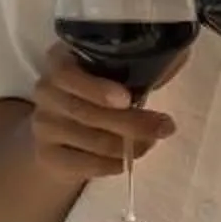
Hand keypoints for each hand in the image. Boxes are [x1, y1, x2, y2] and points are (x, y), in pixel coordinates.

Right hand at [28, 44, 178, 185]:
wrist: (62, 128)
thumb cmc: (98, 91)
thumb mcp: (114, 71)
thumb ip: (141, 63)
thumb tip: (177, 56)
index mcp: (60, 61)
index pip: (67, 74)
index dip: (97, 88)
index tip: (127, 98)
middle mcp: (45, 91)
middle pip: (86, 112)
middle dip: (131, 123)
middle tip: (164, 126)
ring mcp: (43, 125)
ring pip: (90, 140)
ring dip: (127, 146)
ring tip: (151, 142)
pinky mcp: (47, 155)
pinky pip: (84, 164)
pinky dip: (110, 165)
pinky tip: (125, 160)